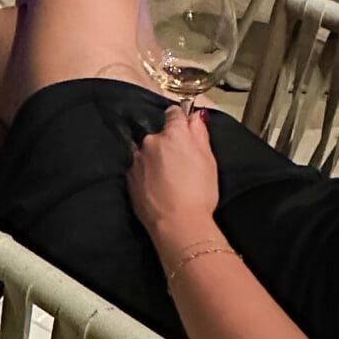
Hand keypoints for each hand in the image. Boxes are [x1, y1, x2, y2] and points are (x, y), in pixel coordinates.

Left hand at [128, 105, 219, 245]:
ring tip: (172, 180)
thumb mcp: (208, 159)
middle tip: (184, 164)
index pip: (174, 113)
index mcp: (172, 134)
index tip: (186, 129)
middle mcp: (150, 142)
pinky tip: (161, 188)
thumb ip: (200, 132)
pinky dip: (148, 174)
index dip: (181, 121)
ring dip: (157, 160)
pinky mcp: (130, 178)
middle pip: (160, 135)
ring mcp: (137, 160)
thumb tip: (196, 117)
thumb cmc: (197, 195)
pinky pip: (140, 169)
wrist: (177, 224)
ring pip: (149, 152)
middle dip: (170, 145)